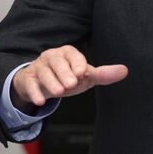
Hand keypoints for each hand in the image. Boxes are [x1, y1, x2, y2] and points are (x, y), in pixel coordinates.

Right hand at [11, 45, 127, 112]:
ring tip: (59, 92)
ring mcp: (38, 67)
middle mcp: (52, 57)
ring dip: (51, 83)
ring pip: (43, 73)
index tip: (83, 73)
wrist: (40, 83)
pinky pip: (30, 84)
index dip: (77, 63)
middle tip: (71, 84)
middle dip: (64, 72)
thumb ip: (103, 74)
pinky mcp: (28, 79)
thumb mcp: (85, 76)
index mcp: (67, 53)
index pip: (73, 55)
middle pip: (57, 62)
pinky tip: (41, 101)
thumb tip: (124, 71)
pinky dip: (35, 92)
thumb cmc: (66, 77)